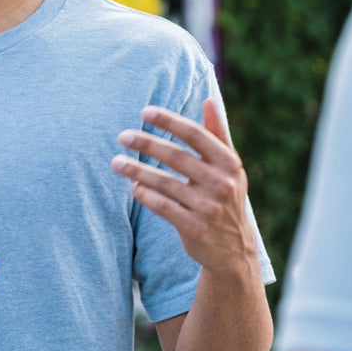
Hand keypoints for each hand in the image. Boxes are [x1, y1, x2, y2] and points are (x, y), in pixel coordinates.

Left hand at [114, 101, 260, 276]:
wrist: (235, 250)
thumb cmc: (226, 199)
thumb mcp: (230, 167)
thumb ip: (218, 134)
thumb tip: (209, 100)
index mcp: (230, 163)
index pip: (195, 134)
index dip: (169, 121)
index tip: (145, 111)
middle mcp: (222, 183)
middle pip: (177, 157)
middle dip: (147, 144)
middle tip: (122, 136)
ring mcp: (209, 207)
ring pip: (166, 183)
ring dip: (138, 170)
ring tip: (116, 162)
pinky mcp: (195, 228)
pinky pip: (164, 208)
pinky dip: (147, 196)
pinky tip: (133, 187)